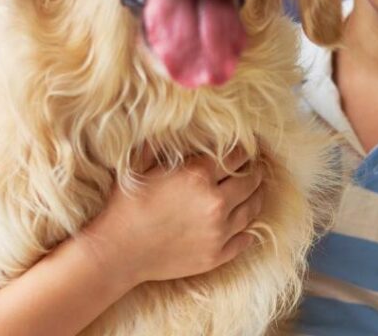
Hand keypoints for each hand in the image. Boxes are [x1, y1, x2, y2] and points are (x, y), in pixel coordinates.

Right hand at [82, 149, 262, 286]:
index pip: (235, 155)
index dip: (244, 149)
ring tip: (258, 190)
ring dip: (257, 196)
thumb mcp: (141, 163)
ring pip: (252, 209)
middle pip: (250, 181)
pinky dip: (249, 230)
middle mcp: (215, 202)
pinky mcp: (216, 256)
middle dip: (255, 170)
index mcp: (198, 175)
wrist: (119, 251)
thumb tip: (171, 122)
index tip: (247, 147)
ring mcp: (218, 231)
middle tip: (257, 166)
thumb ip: (161, 143)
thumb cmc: (127, 204)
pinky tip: (249, 225)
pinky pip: (244, 240)